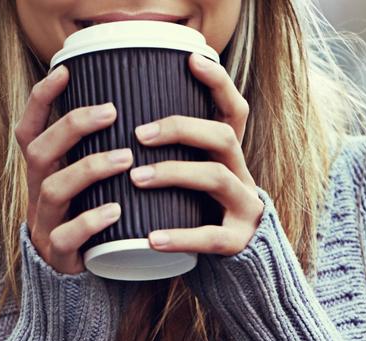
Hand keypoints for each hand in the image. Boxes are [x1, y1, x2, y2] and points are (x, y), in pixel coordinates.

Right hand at [15, 65, 132, 273]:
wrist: (73, 276)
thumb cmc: (88, 215)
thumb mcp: (87, 183)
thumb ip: (100, 152)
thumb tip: (137, 112)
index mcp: (44, 170)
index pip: (30, 129)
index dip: (41, 99)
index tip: (64, 70)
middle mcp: (38, 190)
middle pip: (39, 151)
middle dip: (72, 127)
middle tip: (111, 111)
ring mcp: (45, 222)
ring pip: (53, 189)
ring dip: (89, 169)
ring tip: (126, 159)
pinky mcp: (58, 253)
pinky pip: (66, 235)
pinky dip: (90, 220)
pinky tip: (116, 210)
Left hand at [130, 53, 264, 255]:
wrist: (235, 257)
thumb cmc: (199, 208)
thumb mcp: (193, 174)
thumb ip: (175, 152)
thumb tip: (121, 122)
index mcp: (229, 155)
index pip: (233, 110)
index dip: (218, 83)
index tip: (191, 59)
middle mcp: (241, 173)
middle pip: (223, 137)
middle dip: (181, 129)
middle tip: (139, 134)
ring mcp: (243, 206)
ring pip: (217, 179)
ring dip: (174, 173)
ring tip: (137, 177)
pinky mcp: (237, 240)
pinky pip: (213, 237)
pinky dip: (181, 236)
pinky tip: (152, 238)